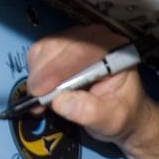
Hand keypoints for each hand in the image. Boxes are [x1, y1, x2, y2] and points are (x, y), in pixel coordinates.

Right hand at [26, 25, 153, 145]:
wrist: (122, 115)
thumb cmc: (122, 115)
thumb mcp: (112, 120)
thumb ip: (90, 111)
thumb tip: (61, 102)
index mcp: (114, 50)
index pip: (81, 50)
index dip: (57, 69)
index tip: (41, 92)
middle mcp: (95, 38)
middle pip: (58, 45)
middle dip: (42, 74)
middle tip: (36, 100)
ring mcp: (77, 40)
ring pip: (45, 48)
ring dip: (37, 75)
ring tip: (40, 100)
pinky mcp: (63, 49)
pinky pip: (40, 54)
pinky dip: (36, 74)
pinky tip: (42, 93)